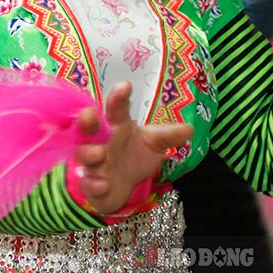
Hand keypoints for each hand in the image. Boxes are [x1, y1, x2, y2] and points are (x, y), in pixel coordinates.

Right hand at [74, 82, 191, 214]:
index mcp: (117, 125)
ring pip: (83, 154)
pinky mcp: (90, 184)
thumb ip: (168, 136)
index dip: (118, 96)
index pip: (116, 107)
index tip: (125, 86)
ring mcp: (93, 162)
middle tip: (89, 114)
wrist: (124, 186)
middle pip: (88, 126)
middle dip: (86, 120)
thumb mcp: (153, 144)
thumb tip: (189, 129)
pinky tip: (103, 184)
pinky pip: (87, 183)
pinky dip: (94, 184)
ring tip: (100, 153)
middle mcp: (101, 140)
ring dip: (89, 153)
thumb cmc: (135, 155)